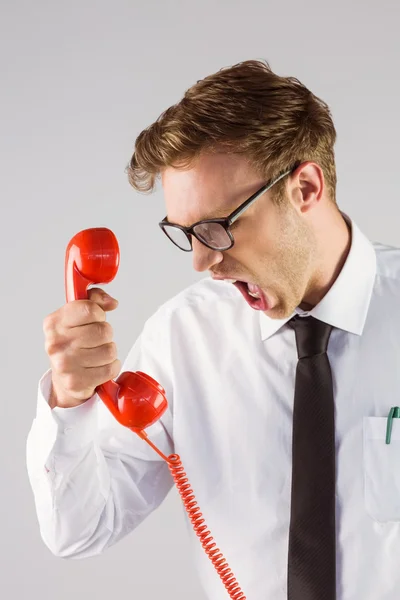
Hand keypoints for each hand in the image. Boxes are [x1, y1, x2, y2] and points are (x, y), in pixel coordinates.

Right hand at [43, 288, 120, 407]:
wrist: (63, 378)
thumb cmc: (73, 344)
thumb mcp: (77, 317)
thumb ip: (94, 300)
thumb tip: (111, 302)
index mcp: (54, 322)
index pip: (90, 309)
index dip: (99, 314)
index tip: (95, 319)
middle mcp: (56, 343)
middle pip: (104, 331)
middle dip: (105, 335)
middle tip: (95, 340)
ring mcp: (64, 364)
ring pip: (109, 350)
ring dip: (108, 352)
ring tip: (96, 354)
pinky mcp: (76, 382)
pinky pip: (110, 369)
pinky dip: (111, 367)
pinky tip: (99, 366)